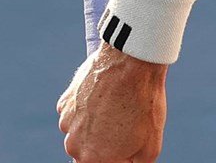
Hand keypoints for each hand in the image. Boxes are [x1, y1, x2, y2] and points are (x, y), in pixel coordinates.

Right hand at [57, 45, 168, 161]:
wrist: (131, 63)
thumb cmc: (143, 104)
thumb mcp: (150, 145)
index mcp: (92, 159)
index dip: (120, 156)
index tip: (128, 143)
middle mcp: (73, 145)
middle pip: (91, 153)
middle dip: (107, 145)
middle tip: (127, 126)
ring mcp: (66, 122)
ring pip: (82, 133)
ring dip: (97, 126)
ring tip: (119, 109)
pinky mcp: (65, 103)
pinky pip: (77, 114)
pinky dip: (89, 109)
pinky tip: (107, 97)